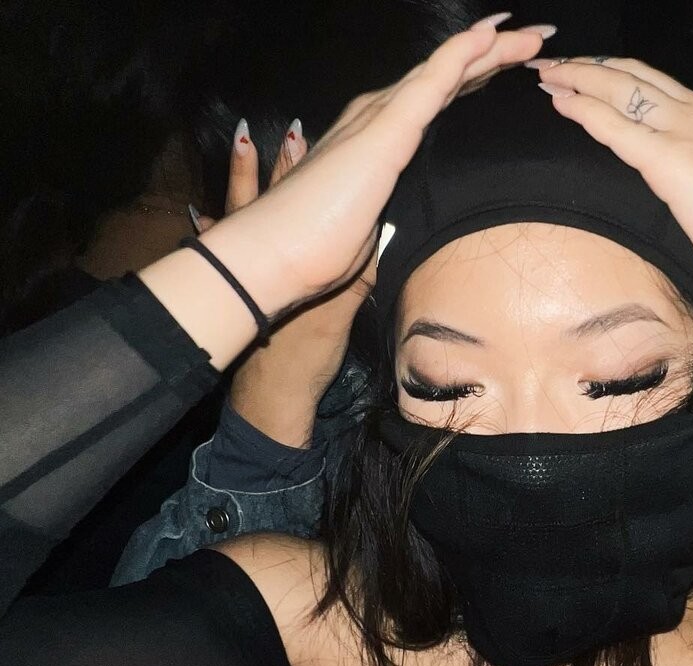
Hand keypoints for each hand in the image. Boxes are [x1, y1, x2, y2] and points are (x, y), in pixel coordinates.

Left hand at [195, 122, 361, 446]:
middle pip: (279, 200)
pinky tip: (200, 212)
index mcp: (298, 258)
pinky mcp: (237, 291)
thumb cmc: (307, 359)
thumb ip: (360, 276)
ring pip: (247, 214)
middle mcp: (270, 257)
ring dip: (246, 179)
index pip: (310, 205)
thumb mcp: (340, 316)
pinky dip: (214, 226)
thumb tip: (381, 233)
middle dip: (287, 165)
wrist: (271, 396)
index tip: (324, 141)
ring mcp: (249, 272)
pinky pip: (223, 249)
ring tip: (244, 141)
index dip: (316, 171)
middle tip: (294, 131)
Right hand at [203, 21, 547, 317]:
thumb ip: (396, 214)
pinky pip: (432, 82)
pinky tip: (490, 36)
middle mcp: (378, 117)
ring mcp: (380, 118)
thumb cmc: (317, 247)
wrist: (277, 253)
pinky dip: (462, 56)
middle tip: (537, 41)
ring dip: (490, 49)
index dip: (478, 81)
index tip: (518, 72)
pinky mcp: (384, 131)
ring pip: (447, 71)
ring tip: (531, 33)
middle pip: (448, 79)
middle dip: (494, 58)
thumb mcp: (374, 229)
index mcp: (379, 140)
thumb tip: (418, 225)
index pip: (439, 102)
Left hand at [532, 58, 692, 300]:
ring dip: (577, 78)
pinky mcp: (673, 162)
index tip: (581, 71)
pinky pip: (618, 128)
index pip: (651, 81)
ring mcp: (686, 132)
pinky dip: (586, 112)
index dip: (612, 72)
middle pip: (631, 75)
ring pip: (621, 90)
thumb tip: (682, 164)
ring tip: (545, 74)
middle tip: (550, 63)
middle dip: (586, 65)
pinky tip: (561, 103)